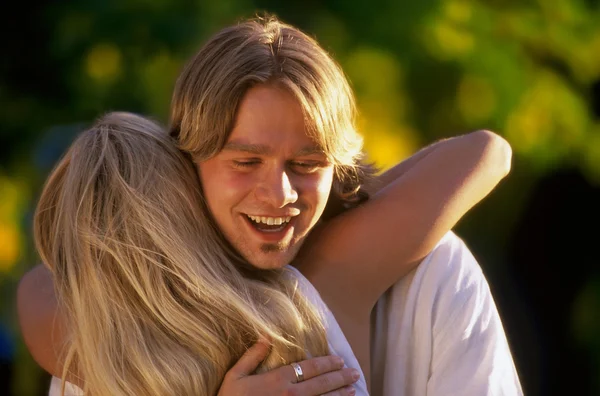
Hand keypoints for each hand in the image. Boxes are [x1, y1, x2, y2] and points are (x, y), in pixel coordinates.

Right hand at [218, 340, 359, 395]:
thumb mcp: (235, 376)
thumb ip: (252, 356)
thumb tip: (266, 336)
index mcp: (278, 380)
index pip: (310, 368)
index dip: (327, 363)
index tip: (339, 359)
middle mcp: (291, 395)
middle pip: (322, 384)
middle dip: (340, 377)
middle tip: (354, 373)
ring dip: (340, 395)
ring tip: (353, 389)